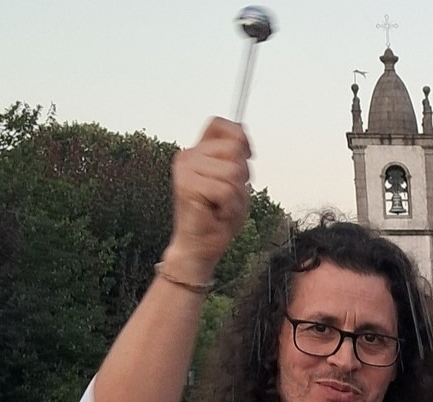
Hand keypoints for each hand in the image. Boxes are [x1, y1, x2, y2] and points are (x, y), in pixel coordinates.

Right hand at [161, 117, 251, 279]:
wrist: (202, 247)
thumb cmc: (219, 217)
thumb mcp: (236, 182)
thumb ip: (237, 157)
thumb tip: (242, 128)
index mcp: (199, 152)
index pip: (221, 124)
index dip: (241, 139)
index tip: (247, 158)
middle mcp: (188, 156)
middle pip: (234, 150)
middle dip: (242, 177)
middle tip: (228, 195)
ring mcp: (185, 169)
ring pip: (233, 172)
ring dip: (236, 196)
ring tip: (221, 206)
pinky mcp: (186, 185)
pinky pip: (226, 190)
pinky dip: (230, 207)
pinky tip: (217, 213)